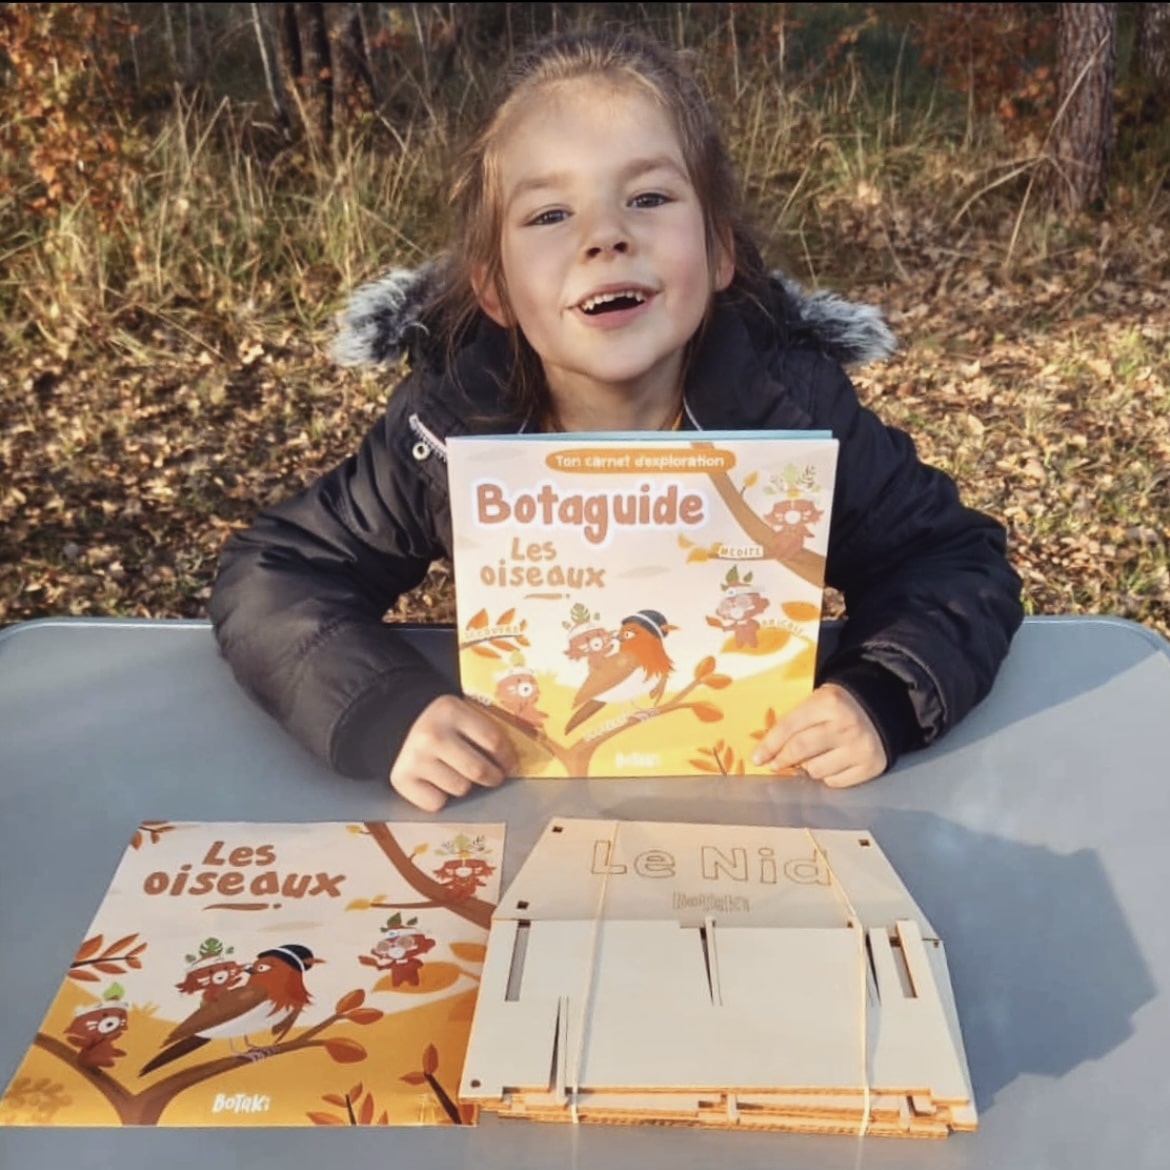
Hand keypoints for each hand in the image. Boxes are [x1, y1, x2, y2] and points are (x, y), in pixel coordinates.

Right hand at [390, 695, 517, 810]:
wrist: (395, 719)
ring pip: (460, 789)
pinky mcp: (401, 779)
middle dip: (493, 777)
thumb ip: (482, 729)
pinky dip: (439, 796)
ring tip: (458, 772)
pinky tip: (437, 781)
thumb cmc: (440, 720)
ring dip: (464, 785)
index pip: (493, 741)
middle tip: (494, 777)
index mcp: (451, 711)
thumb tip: (513, 763)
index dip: (507, 758)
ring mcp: (416, 759)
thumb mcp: (461, 713)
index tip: (510, 765)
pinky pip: (436, 803)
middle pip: (478, 770)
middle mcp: (432, 735)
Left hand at [751, 683, 886, 787]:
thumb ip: (795, 722)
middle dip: (782, 760)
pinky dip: (827, 777)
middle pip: (801, 750)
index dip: (769, 745)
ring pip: (816, 771)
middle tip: (775, 764)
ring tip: (811, 758)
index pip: (789, 727)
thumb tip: (768, 753)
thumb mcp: (817, 702)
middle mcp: (845, 725)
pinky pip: (835, 783)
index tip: (757, 758)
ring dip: (806, 769)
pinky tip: (830, 764)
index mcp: (828, 702)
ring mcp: (860, 748)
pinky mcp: (871, 766)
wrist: (882, 707)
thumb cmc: (839, 706)